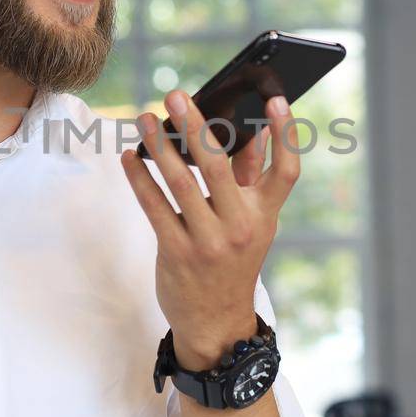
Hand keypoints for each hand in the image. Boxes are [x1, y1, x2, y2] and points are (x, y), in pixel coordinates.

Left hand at [120, 91, 302, 370]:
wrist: (215, 322)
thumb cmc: (233, 260)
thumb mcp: (253, 225)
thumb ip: (249, 181)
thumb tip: (247, 133)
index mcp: (265, 216)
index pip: (285, 171)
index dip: (286, 135)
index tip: (276, 99)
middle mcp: (240, 227)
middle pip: (220, 167)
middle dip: (197, 126)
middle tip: (176, 94)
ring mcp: (208, 242)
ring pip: (180, 183)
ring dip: (159, 146)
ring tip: (146, 119)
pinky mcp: (177, 253)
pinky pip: (154, 207)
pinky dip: (140, 178)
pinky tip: (129, 158)